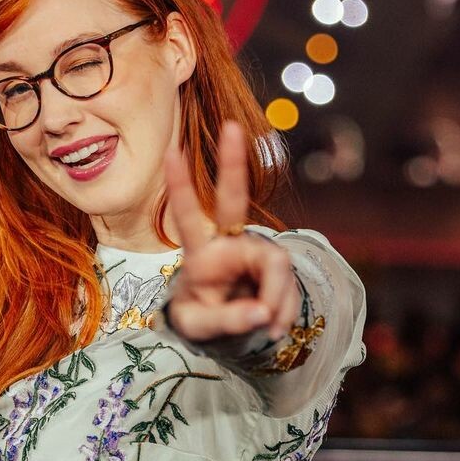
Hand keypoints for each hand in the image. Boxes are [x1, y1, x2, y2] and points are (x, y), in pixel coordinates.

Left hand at [162, 119, 299, 342]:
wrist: (227, 333)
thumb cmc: (202, 321)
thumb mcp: (202, 329)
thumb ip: (228, 320)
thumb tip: (262, 312)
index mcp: (201, 255)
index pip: (188, 217)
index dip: (181, 187)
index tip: (171, 152)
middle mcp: (228, 243)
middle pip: (232, 200)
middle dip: (232, 164)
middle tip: (231, 126)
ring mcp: (255, 251)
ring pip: (276, 266)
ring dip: (276, 301)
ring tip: (268, 329)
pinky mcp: (276, 267)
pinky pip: (288, 289)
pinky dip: (283, 312)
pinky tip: (273, 328)